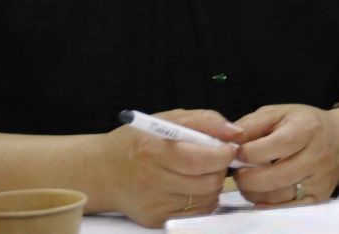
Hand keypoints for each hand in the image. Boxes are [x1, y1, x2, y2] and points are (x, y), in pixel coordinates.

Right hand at [85, 110, 239, 227]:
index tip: (227, 146)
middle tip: (214, 159)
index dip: (223, 153)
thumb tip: (235, 132)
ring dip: (213, 184)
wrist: (103, 171)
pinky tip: (192, 186)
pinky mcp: (156, 219)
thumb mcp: (168, 119)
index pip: (202, 159)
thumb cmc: (137, 142)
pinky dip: (203, 199)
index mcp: (153, 150)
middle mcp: (151, 180)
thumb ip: (205, 120)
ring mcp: (153, 203)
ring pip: (207, 198)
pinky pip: (196, 213)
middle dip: (220, 168)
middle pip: (209, 181)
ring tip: (201, 171)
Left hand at [231, 104, 338, 206]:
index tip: (237, 153)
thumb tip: (226, 142)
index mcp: (306, 128)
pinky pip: (287, 208)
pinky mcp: (320, 196)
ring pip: (277, 197)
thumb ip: (250, 125)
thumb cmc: (301, 125)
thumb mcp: (278, 113)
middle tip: (240, 172)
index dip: (244, 153)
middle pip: (271, 177)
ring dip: (254, 193)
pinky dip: (268, 205)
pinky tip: (262, 194)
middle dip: (246, 178)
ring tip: (251, 181)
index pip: (267, 148)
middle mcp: (318, 154)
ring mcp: (320, 178)